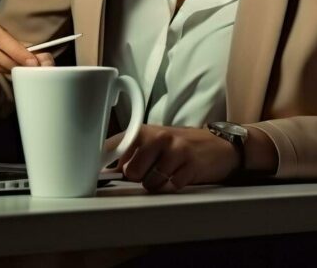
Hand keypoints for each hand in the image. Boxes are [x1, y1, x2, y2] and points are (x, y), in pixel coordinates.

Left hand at [103, 124, 239, 192]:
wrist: (219, 145)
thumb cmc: (180, 144)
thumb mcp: (154, 141)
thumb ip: (131, 153)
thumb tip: (106, 171)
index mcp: (143, 130)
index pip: (114, 147)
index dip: (104, 163)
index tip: (97, 174)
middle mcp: (158, 137)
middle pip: (131, 171)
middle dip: (138, 177)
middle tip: (149, 171)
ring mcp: (175, 150)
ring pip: (150, 182)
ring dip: (156, 184)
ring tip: (166, 173)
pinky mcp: (190, 166)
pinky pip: (169, 187)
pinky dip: (171, 186)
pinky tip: (178, 176)